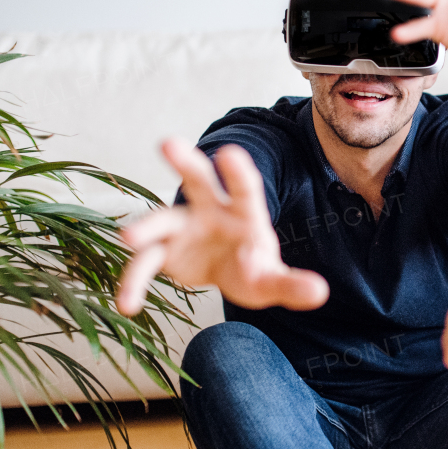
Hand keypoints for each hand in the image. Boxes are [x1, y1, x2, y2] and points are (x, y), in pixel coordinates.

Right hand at [116, 139, 328, 314]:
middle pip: (198, 181)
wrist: (230, 275)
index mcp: (244, 213)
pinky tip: (127, 305)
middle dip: (185, 162)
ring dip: (145, 227)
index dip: (238, 171)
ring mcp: (183, 228)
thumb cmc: (254, 269)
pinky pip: (145, 264)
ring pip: (162, 221)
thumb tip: (320, 292)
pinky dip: (134, 282)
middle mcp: (210, 211)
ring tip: (129, 237)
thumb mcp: (272, 281)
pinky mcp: (163, 252)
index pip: (244, 188)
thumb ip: (292, 285)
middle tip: (168, 143)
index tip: (229, 153)